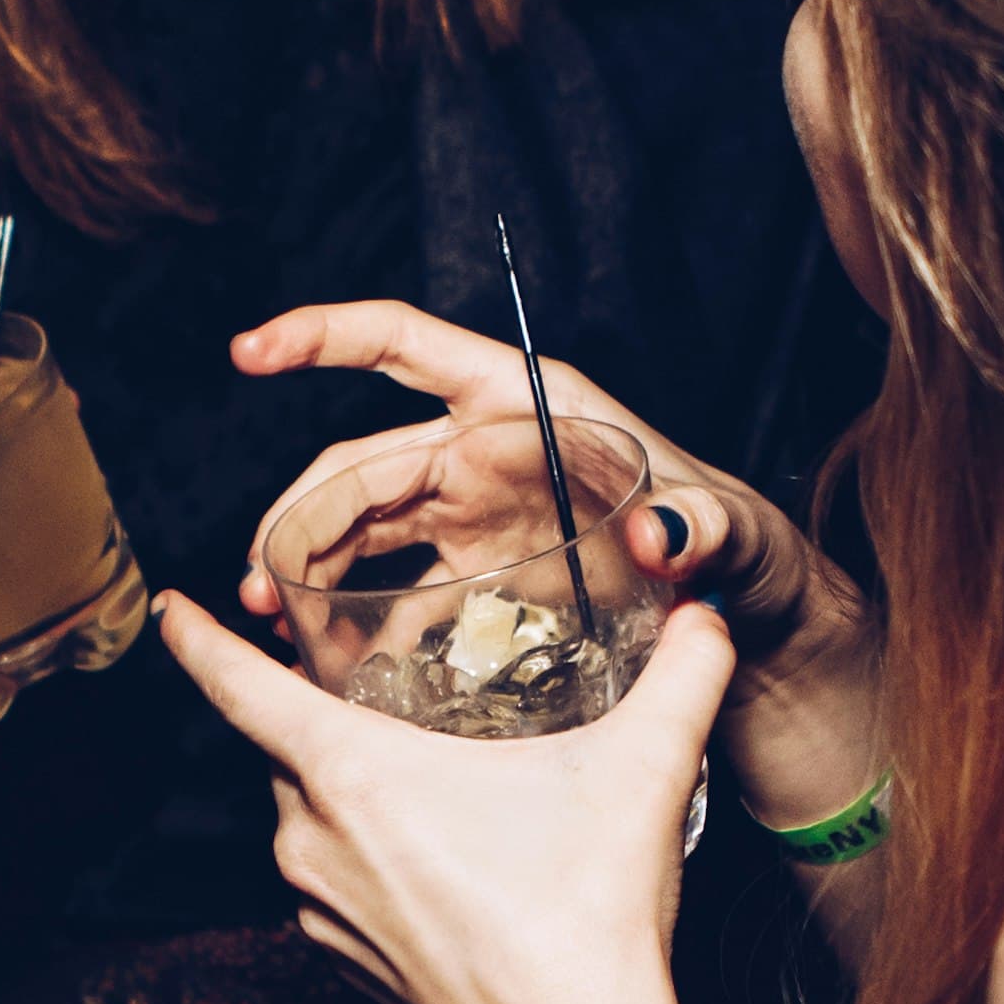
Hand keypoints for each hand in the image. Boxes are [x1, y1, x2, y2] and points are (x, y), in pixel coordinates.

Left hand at [155, 590, 732, 1003]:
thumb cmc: (587, 918)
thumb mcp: (640, 773)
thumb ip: (681, 677)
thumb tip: (708, 611)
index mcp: (349, 774)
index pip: (239, 688)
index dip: (198, 640)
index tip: (168, 608)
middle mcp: (308, 837)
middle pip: (290, 746)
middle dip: (328, 714)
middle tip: (392, 691)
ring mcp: (315, 905)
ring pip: (311, 813)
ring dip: (353, 789)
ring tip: (432, 780)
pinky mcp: (335, 956)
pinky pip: (329, 876)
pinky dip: (365, 851)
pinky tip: (437, 856)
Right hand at [233, 302, 859, 702]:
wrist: (752, 628)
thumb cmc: (751, 553)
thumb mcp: (737, 532)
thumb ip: (703, 527)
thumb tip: (662, 531)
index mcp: (526, 405)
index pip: (405, 347)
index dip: (324, 337)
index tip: (251, 351)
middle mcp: (486, 450)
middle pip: (361, 461)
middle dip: (298, 512)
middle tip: (264, 584)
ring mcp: (474, 515)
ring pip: (360, 526)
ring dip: (306, 567)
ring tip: (272, 623)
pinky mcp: (476, 578)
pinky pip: (393, 592)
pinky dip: (351, 622)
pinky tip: (326, 666)